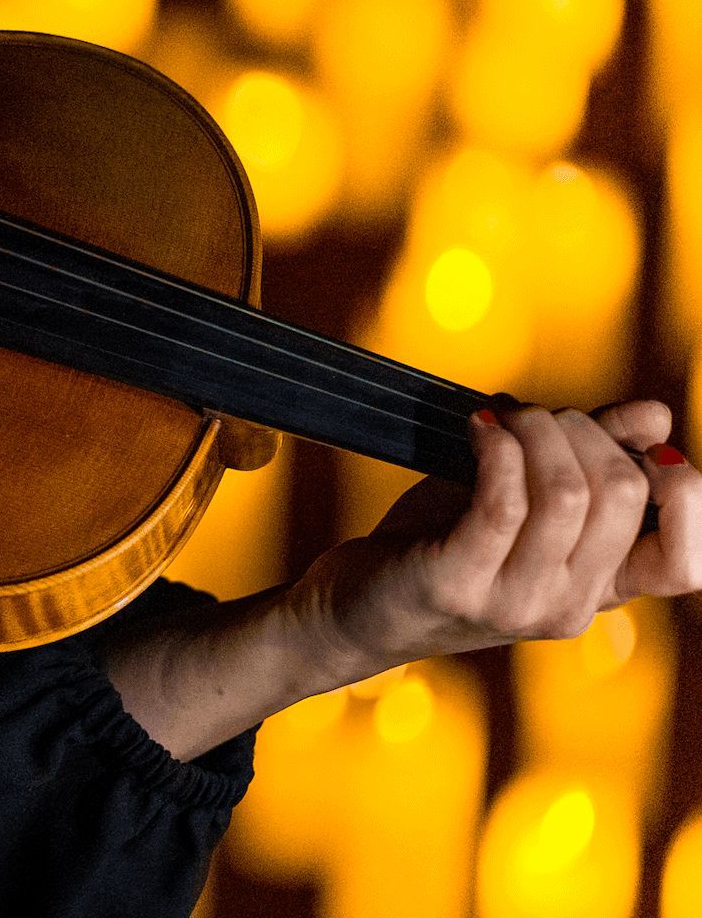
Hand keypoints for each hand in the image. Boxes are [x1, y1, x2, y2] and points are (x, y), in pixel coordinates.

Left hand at [284, 398, 699, 684]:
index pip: (687, 562)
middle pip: (623, 496)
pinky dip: (496, 447)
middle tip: (535, 417)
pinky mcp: (457, 584)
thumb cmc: (443, 543)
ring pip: (567, 493)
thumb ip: (588, 460)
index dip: (685, 492)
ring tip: (503, 417)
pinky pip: (503, 502)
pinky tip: (477, 427)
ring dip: (535, 430)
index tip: (641, 445)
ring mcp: (515, 602)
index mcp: (600, 590)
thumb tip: (655, 416)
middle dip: (582, 430)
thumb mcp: (526, 503)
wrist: (356, 608)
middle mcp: (569, 606)